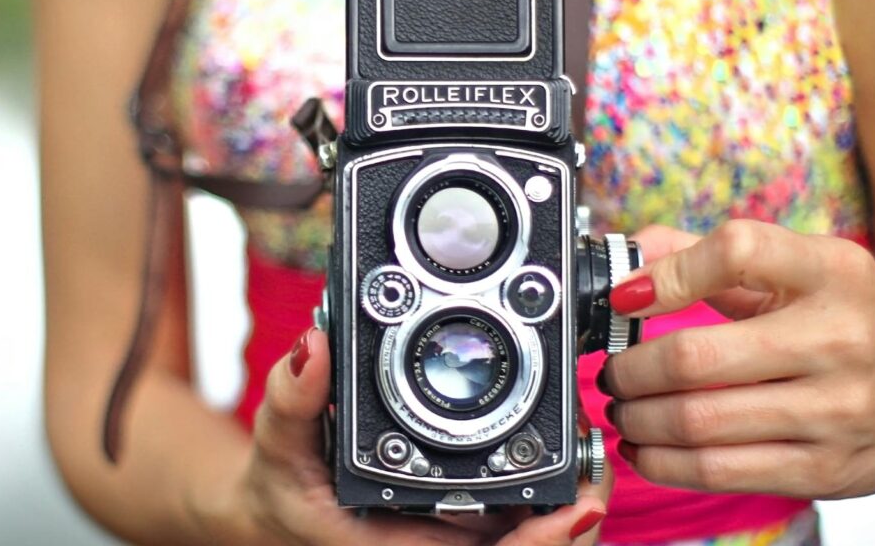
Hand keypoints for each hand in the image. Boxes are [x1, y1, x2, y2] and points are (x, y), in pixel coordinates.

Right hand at [200, 328, 612, 544]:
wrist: (281, 509)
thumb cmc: (281, 492)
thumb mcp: (279, 443)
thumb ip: (294, 399)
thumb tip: (314, 347)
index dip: (539, 542)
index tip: (576, 508)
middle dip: (570, 519)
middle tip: (595, 470)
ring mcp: (452, 538)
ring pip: (526, 536)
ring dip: (562, 503)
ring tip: (583, 454)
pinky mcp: (459, 522)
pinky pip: (513, 518)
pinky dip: (541, 493)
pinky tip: (558, 455)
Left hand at [600, 220, 874, 498]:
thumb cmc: (847, 320)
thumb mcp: (800, 268)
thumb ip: (710, 256)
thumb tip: (628, 266)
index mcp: (830, 273)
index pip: (736, 251)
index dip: (664, 275)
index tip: (623, 298)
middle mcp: (839, 340)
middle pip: (692, 357)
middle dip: (628, 370)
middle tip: (612, 372)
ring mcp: (835, 411)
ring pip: (695, 421)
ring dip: (635, 418)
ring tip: (623, 408)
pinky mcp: (824, 469)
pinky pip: (716, 471)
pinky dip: (660, 462)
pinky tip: (643, 447)